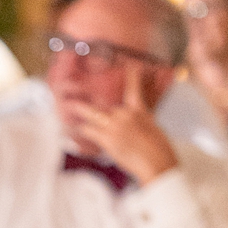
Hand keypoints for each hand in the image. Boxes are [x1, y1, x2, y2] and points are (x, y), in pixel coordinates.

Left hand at [65, 60, 177, 185]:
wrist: (157, 163)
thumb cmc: (160, 151)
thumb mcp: (154, 129)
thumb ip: (141, 123)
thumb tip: (134, 125)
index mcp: (139, 111)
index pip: (134, 88)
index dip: (132, 75)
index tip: (131, 64)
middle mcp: (125, 114)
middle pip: (105, 103)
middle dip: (93, 98)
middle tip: (81, 91)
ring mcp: (115, 125)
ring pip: (92, 115)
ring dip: (78, 110)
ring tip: (67, 107)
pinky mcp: (108, 138)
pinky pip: (88, 132)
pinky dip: (77, 131)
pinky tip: (68, 131)